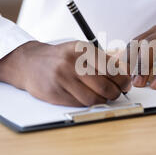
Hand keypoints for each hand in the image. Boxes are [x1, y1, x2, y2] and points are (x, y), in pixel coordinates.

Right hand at [0, 41, 131, 106]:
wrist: (29, 62)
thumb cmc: (60, 57)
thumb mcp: (80, 50)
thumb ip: (103, 59)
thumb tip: (126, 71)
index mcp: (82, 50)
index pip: (112, 69)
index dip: (123, 80)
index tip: (126, 84)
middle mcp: (72, 63)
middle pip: (105, 86)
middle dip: (116, 93)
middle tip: (117, 93)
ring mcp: (62, 79)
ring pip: (93, 99)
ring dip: (103, 101)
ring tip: (104, 97)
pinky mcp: (55, 93)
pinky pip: (80, 104)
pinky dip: (88, 104)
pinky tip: (88, 98)